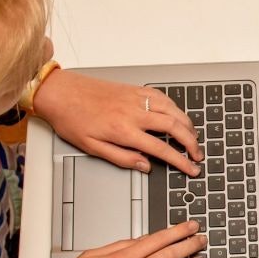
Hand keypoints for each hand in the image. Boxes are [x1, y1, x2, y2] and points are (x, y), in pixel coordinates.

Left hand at [34, 69, 202, 174]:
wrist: (60, 92)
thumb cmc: (72, 118)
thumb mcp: (92, 147)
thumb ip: (122, 158)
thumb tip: (145, 166)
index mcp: (124, 130)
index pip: (162, 149)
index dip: (180, 161)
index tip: (191, 168)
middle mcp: (134, 113)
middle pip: (174, 127)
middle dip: (191, 143)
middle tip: (198, 155)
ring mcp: (137, 98)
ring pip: (173, 110)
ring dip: (187, 125)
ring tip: (193, 137)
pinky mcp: (135, 89)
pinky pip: (163, 97)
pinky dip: (175, 108)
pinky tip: (178, 116)